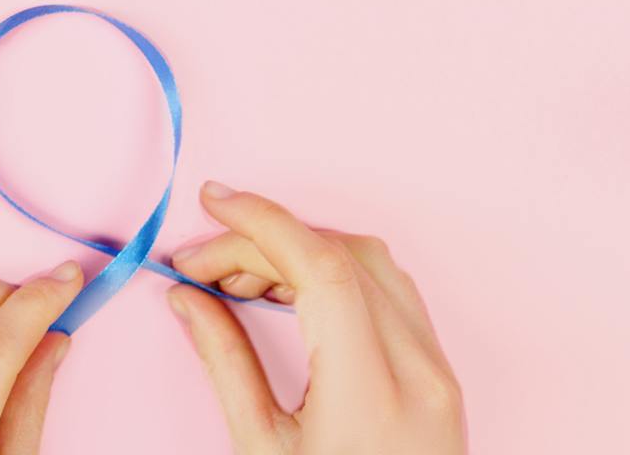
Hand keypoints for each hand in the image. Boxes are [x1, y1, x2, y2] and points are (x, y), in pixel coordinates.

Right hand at [168, 182, 465, 453]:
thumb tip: (187, 297)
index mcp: (372, 392)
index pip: (321, 267)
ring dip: (303, 252)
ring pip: (375, 265)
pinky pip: (393, 294)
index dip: (262, 220)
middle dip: (265, 241)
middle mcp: (421, 373)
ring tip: (240, 280)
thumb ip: (225, 362)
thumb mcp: (263, 449)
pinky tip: (290, 295)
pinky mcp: (442, 377)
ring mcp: (441, 373)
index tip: (212, 200)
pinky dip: (337, 275)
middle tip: (201, 263)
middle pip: (342, 256)